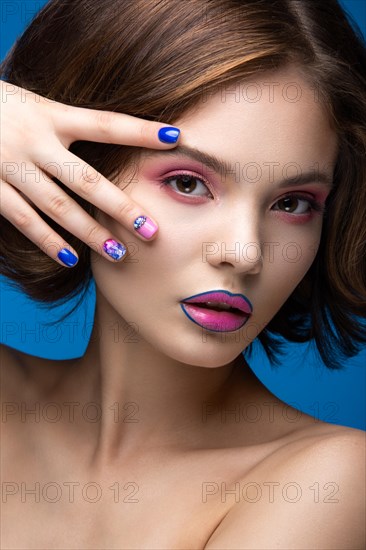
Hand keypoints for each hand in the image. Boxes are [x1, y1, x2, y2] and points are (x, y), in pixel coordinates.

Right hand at [0, 81, 180, 266]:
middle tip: (151, 230)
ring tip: (119, 254)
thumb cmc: (2, 107)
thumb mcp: (36, 104)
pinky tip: (72, 259)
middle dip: (120, 207)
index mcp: (51, 116)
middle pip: (86, 179)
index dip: (140, 130)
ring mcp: (12, 167)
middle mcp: (35, 142)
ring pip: (58, 207)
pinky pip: (24, 220)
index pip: (105, 123)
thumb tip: (112, 139)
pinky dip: (49, 241)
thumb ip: (68, 125)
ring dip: (90, 233)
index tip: (175, 138)